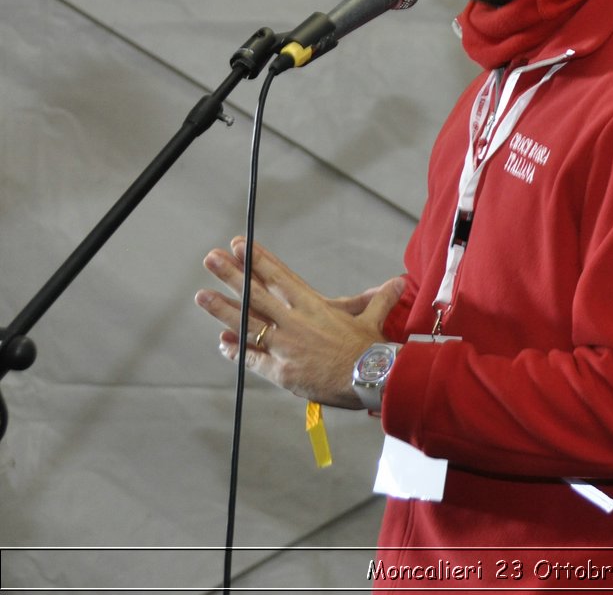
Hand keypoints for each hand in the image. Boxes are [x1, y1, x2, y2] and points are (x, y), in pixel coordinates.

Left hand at [195, 237, 405, 408]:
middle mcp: (295, 321)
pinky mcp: (280, 370)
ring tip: (202, 295)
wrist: (369, 378)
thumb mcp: (372, 319)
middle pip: (257, 294)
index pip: (280, 277)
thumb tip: (399, 281)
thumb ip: (379, 299)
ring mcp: (285, 345)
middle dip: (232, 275)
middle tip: (211, 258)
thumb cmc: (371, 349)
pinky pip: (252, 358)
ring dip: (223, 309)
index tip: (240, 245)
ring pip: (247, 323)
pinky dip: (236, 351)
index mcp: (313, 305)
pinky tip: (222, 343)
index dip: (258, 260)